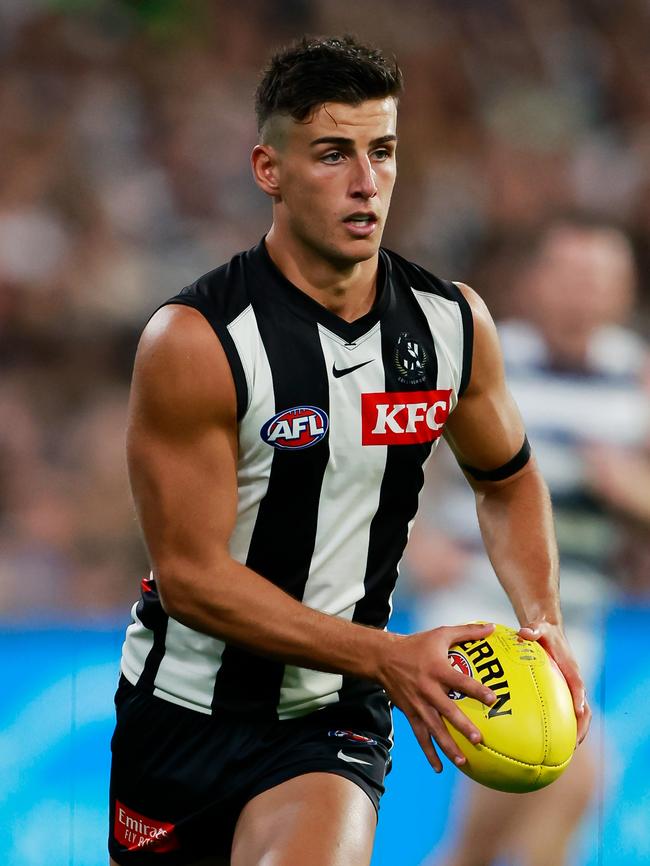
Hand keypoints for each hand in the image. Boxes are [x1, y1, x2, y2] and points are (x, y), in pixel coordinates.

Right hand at [378, 622, 496, 772]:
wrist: (383, 658)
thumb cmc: (416, 645)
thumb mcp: (440, 634)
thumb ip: (467, 632)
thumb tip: (491, 627)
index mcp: (437, 670)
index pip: (460, 681)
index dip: (477, 690)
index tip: (493, 699)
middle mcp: (428, 689)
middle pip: (447, 711)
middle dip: (462, 726)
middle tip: (478, 739)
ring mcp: (418, 704)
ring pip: (434, 729)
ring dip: (448, 746)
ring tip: (463, 761)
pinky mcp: (410, 714)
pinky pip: (421, 736)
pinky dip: (429, 753)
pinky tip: (439, 767)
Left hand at [518, 621, 590, 743]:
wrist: (548, 631)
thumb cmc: (543, 631)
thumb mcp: (538, 628)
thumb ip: (533, 630)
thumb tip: (523, 633)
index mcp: (570, 668)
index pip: (578, 686)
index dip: (580, 699)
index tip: (579, 712)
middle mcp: (573, 682)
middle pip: (584, 709)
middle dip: (581, 727)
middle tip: (572, 746)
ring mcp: (568, 690)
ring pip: (577, 716)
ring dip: (573, 733)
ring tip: (563, 754)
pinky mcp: (560, 694)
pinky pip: (563, 713)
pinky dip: (560, 728)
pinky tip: (545, 743)